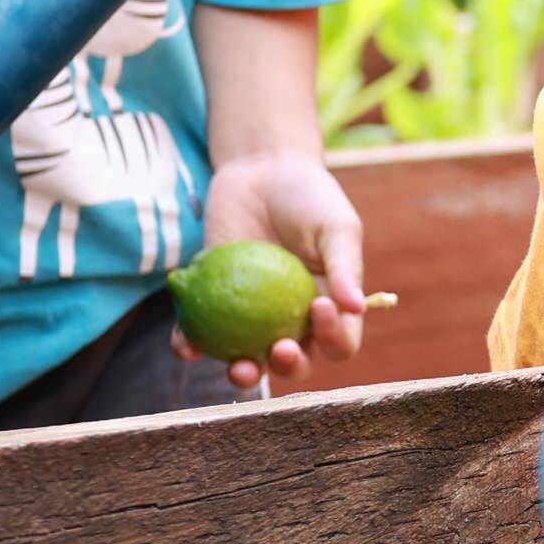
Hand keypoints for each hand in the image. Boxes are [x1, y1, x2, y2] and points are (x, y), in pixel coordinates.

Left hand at [202, 153, 366, 390]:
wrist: (260, 170)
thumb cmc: (309, 198)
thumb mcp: (336, 226)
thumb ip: (345, 265)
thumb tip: (358, 307)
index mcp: (330, 306)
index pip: (339, 340)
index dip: (334, 338)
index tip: (320, 308)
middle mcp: (292, 319)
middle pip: (295, 362)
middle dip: (288, 367)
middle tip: (279, 348)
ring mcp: (251, 316)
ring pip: (249, 359)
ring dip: (244, 373)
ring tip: (238, 368)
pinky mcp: (214, 301)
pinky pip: (201, 333)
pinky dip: (191, 344)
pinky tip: (185, 347)